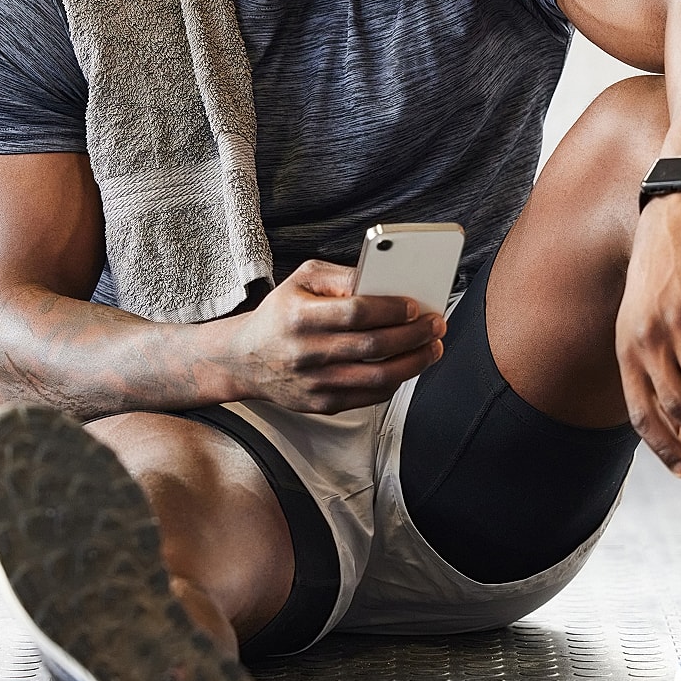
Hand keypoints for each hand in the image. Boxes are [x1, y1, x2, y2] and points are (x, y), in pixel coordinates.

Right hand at [225, 259, 445, 413]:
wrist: (245, 359)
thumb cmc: (280, 315)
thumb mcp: (301, 280)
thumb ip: (340, 276)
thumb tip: (380, 279)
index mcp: (299, 317)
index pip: (355, 312)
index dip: (390, 310)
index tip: (415, 306)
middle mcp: (306, 352)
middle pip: (373, 347)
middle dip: (413, 335)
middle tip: (436, 325)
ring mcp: (315, 383)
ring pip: (377, 378)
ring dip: (414, 362)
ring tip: (432, 348)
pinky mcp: (322, 403)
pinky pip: (369, 396)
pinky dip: (395, 381)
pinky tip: (408, 366)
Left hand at [615, 193, 680, 476]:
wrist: (672, 221)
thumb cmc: (658, 280)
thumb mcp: (637, 322)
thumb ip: (650, 364)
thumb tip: (673, 413)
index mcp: (627, 351)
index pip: (641, 413)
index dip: (664, 446)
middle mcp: (647, 341)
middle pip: (678, 406)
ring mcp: (677, 323)